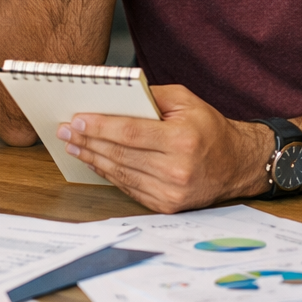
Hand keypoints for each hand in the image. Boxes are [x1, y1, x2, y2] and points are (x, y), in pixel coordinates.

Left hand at [55, 84, 271, 212]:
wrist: (236, 165)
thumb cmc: (210, 128)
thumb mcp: (187, 100)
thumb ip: (151, 96)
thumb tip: (114, 97)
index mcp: (182, 139)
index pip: (130, 133)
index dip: (100, 127)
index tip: (76, 119)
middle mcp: (177, 169)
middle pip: (120, 154)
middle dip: (88, 141)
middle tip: (65, 131)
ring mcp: (171, 191)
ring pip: (121, 173)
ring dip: (93, 158)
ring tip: (74, 145)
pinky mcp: (167, 205)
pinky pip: (129, 187)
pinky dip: (109, 173)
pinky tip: (95, 161)